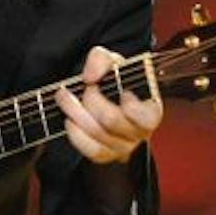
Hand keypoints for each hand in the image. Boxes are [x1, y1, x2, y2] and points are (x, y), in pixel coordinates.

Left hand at [52, 46, 162, 164]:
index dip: (131, 106)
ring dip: (76, 113)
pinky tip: (70, 120)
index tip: (122, 91)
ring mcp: (124, 146)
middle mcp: (139, 132)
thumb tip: (91, 77)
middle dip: (92, 100)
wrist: (103, 94)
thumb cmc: (114, 79)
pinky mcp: (107, 154)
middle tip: (84, 87)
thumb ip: (101, 60)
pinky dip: (76, 134)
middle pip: (112, 120)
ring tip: (65, 97)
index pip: (146, 118)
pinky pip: (91, 151)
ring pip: (98, 134)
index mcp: (150, 110)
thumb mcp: (111, 61)